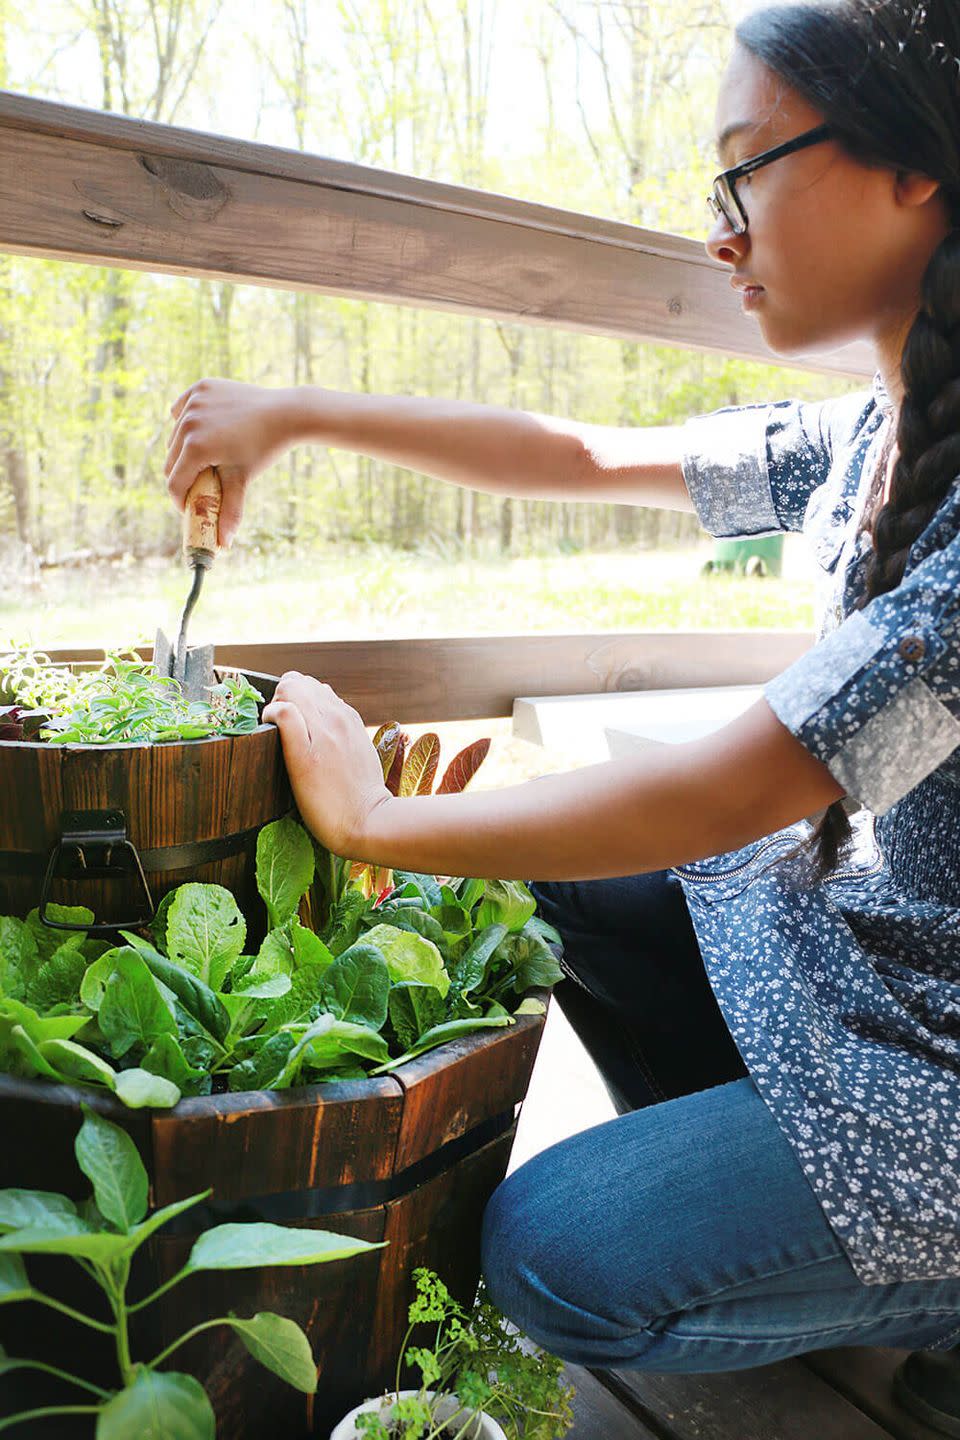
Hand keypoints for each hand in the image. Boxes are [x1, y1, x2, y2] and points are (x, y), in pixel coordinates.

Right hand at [165, 379, 294, 546]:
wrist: (285, 413)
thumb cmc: (264, 448)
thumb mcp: (243, 479)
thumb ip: (230, 512)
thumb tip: (224, 544)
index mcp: (196, 447)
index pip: (174, 482)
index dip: (180, 500)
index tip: (188, 507)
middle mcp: (188, 422)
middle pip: (171, 460)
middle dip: (183, 476)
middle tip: (199, 484)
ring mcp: (193, 402)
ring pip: (175, 436)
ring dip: (183, 450)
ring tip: (205, 458)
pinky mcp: (200, 387)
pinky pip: (182, 410)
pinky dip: (187, 422)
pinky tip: (201, 431)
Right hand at [262, 672, 390, 856]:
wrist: (367, 820)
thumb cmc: (325, 804)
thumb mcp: (297, 766)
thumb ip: (289, 726)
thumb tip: (278, 707)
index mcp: (318, 725)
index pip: (288, 686)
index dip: (273, 704)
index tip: (270, 728)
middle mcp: (336, 717)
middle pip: (302, 683)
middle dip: (286, 697)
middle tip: (283, 727)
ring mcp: (349, 722)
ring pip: (319, 690)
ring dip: (304, 701)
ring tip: (299, 728)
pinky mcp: (358, 730)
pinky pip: (335, 705)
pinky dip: (321, 710)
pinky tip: (318, 732)